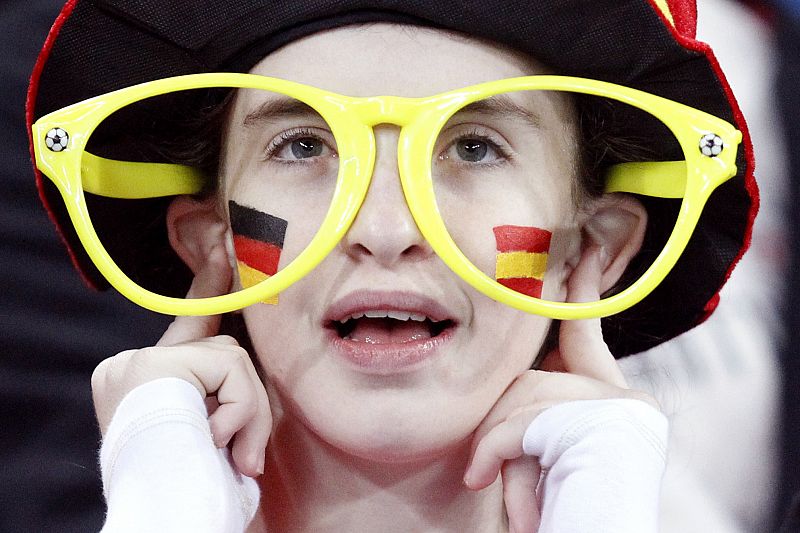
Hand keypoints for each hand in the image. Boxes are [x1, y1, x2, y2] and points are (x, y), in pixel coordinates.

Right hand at [91, 244, 270, 476]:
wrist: (165, 511)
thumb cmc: (194, 483)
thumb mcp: (213, 432)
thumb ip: (224, 391)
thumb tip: (241, 362)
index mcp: (143, 384)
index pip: (187, 329)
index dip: (209, 289)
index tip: (223, 250)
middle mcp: (131, 368)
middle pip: (223, 350)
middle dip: (250, 399)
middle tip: (249, 456)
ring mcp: (138, 363)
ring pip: (232, 358)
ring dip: (248, 411)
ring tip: (232, 454)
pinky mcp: (154, 365)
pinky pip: (229, 367)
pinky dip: (240, 406)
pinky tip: (216, 437)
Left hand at [463, 246, 657, 531]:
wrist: (591, 531)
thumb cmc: (562, 505)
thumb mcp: (540, 451)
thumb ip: (536, 409)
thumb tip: (513, 383)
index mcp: (615, 407)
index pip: (586, 335)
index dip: (582, 290)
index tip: (584, 249)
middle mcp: (626, 404)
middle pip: (534, 377)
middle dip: (505, 418)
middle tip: (493, 453)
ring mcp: (617, 412)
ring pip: (523, 397)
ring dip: (497, 442)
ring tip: (491, 480)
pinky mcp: (600, 423)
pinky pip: (520, 422)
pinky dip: (493, 452)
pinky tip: (482, 479)